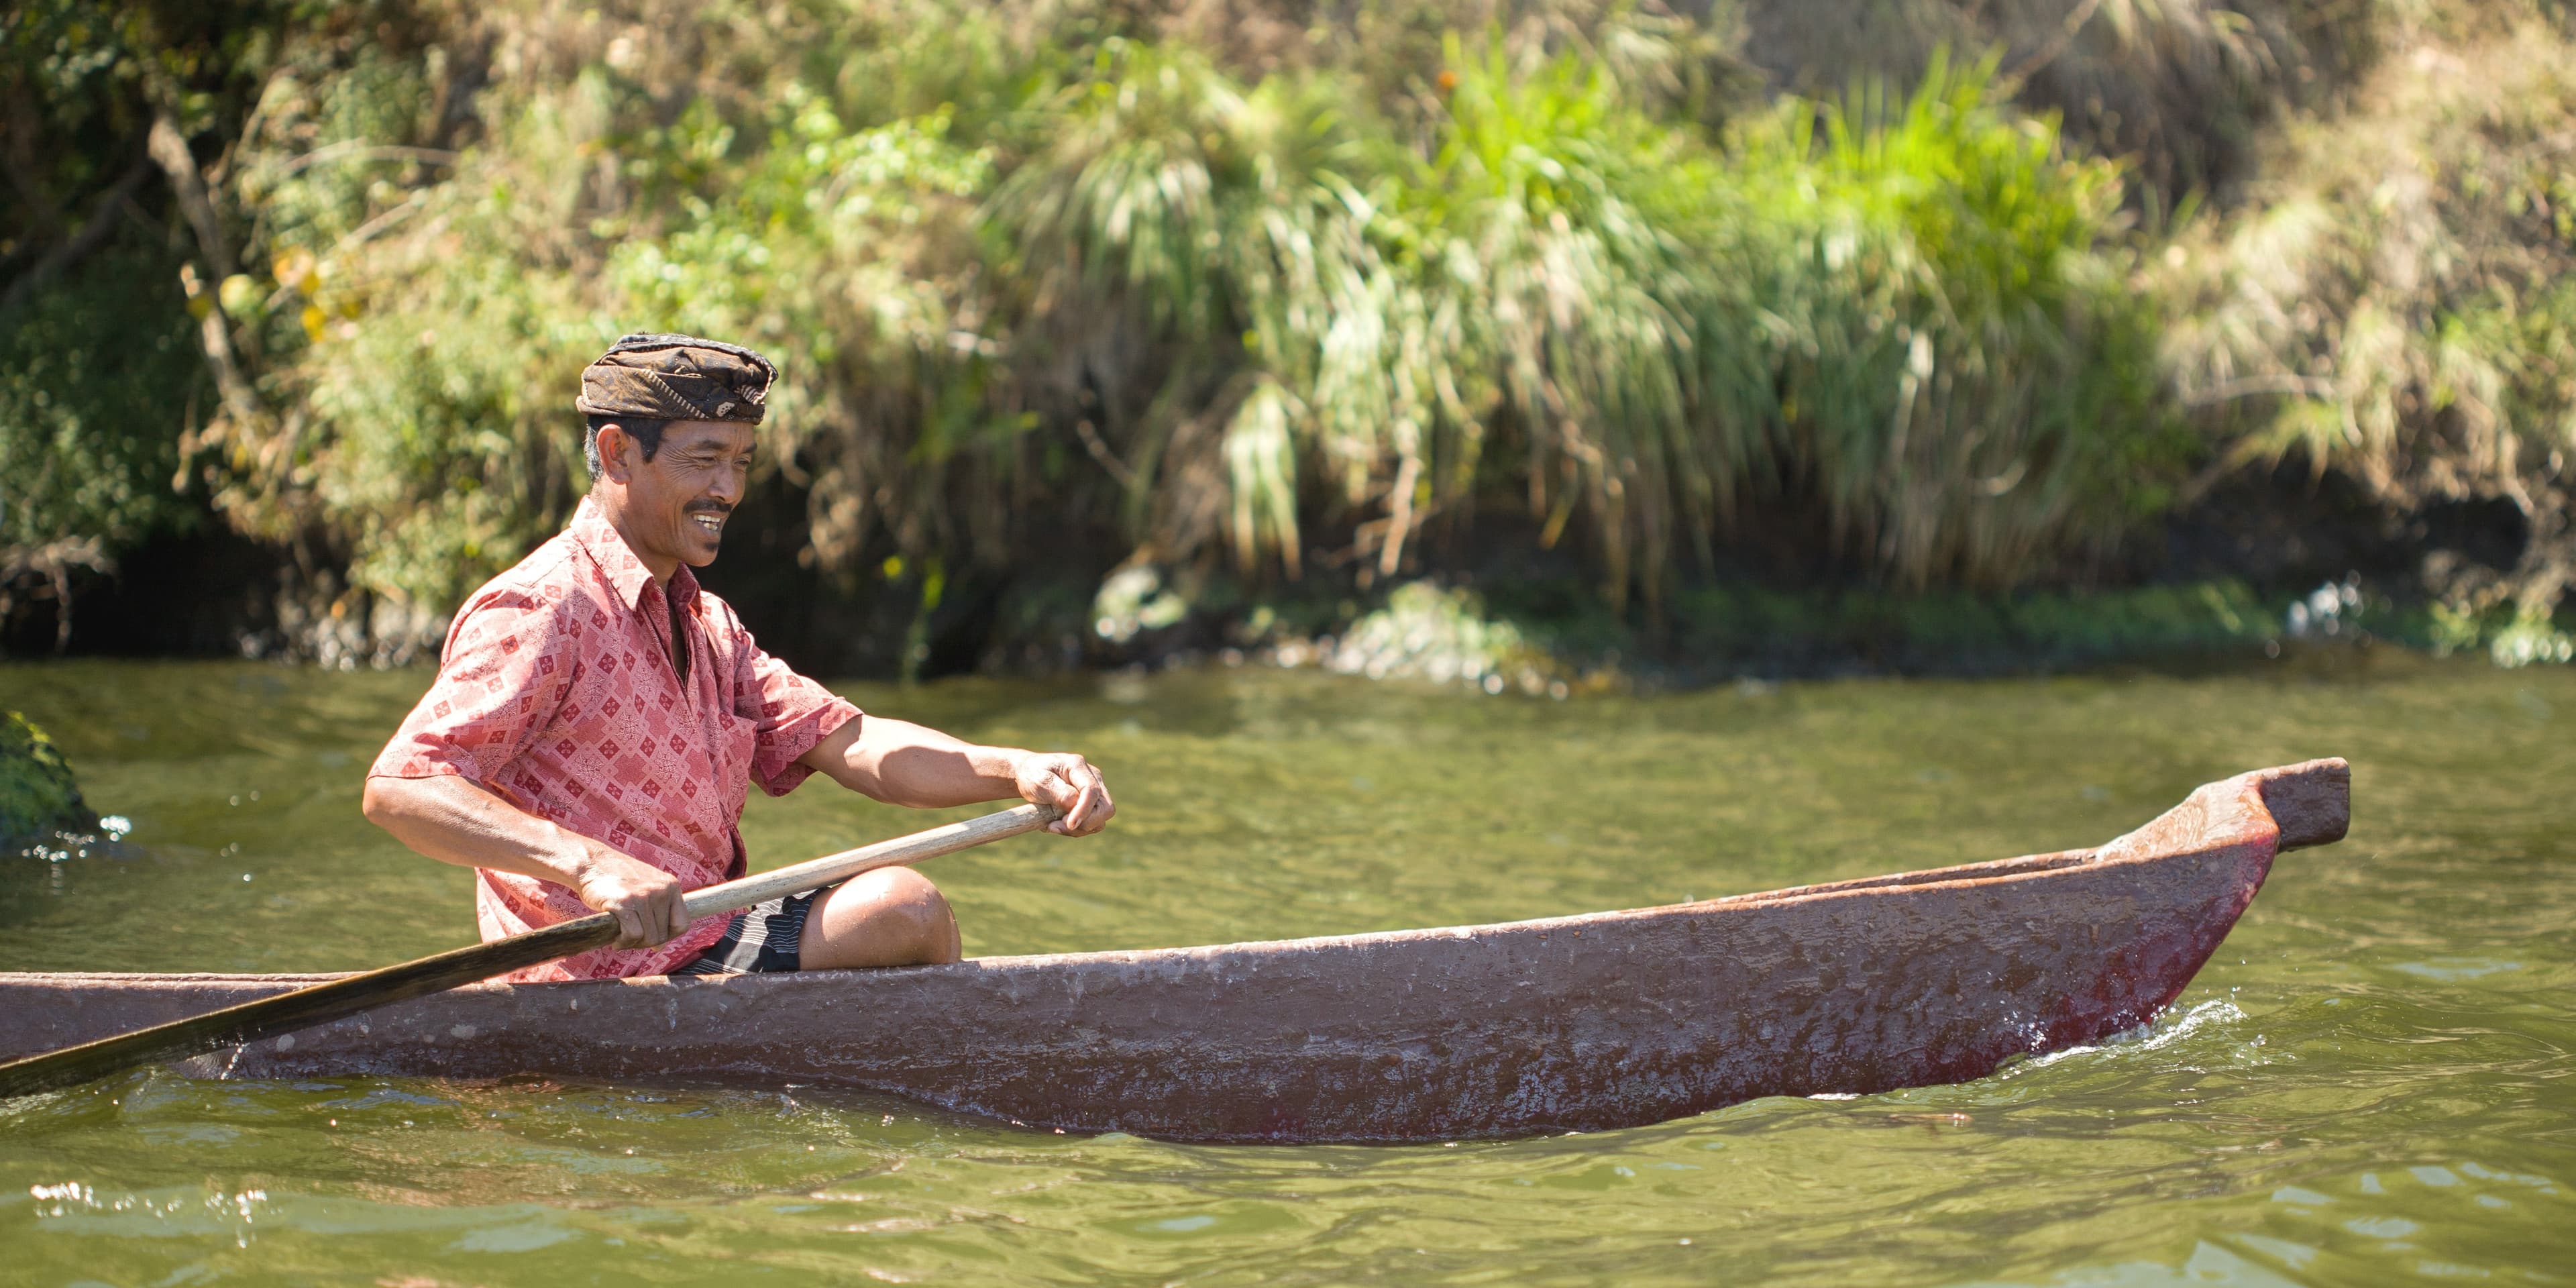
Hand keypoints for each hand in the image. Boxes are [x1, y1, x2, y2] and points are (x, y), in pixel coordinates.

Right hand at [573, 848, 692, 946]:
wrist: (592, 863)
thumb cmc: (618, 880)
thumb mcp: (648, 887)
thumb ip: (658, 912)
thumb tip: (660, 946)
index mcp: (671, 886)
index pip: (682, 924)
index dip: (667, 936)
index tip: (651, 935)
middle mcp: (662, 890)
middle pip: (663, 935)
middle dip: (645, 942)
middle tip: (629, 936)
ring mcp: (644, 896)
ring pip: (648, 938)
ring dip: (633, 943)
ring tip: (621, 936)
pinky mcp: (625, 903)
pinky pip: (633, 935)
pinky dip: (623, 942)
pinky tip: (615, 938)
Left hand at [1012, 751, 1114, 835]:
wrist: (1029, 775)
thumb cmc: (1032, 775)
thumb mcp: (1040, 782)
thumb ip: (1060, 793)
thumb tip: (1076, 804)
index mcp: (1078, 766)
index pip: (1092, 790)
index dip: (1084, 810)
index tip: (1069, 825)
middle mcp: (1092, 777)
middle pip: (1105, 807)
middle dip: (1085, 823)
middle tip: (1056, 826)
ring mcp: (1095, 791)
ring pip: (1100, 820)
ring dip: (1078, 829)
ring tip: (1051, 826)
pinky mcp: (1091, 804)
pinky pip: (1092, 824)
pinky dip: (1076, 830)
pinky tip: (1056, 824)